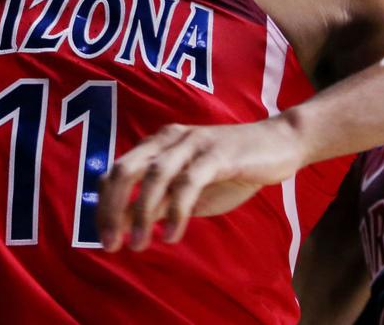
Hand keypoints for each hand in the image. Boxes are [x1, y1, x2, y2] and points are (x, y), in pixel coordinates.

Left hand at [96, 117, 307, 252]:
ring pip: (154, 175)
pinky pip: (188, 183)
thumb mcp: (190, 189)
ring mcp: (194, 143)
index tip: (104, 238)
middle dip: (112, 208)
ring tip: (138, 245)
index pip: (117, 171)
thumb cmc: (232, 168)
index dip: (104, 205)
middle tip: (110, 244)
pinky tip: (171, 235)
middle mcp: (170, 138)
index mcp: (159, 144)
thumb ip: (160, 201)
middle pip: (126, 169)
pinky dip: (175, 211)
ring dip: (142, 214)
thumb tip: (126, 225)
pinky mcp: (217, 153)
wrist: (279, 143)